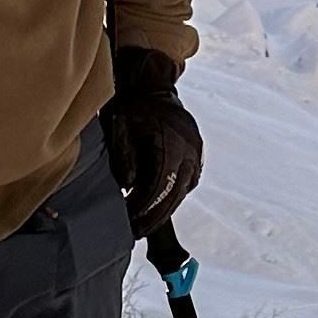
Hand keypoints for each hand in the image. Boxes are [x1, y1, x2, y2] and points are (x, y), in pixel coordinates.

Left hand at [101, 46, 202, 233]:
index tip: (130, 222)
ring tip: (145, 224)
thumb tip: (128, 186)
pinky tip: (159, 205)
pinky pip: (188, 182)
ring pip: (182, 190)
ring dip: (164, 209)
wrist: (151, 86)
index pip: (159, 185)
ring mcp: (196, 151)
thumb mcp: (120, 127)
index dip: (144, 207)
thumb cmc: (131, 106)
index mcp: (170, 140)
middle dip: (153, 216)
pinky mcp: (197, 153)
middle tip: (136, 232)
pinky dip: (174, 195)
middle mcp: (189, 148)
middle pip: (173, 193)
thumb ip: (124, 157)